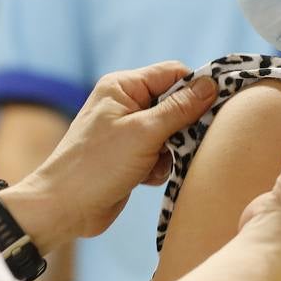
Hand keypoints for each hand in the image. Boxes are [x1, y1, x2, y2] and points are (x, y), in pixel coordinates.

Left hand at [2, 62, 216, 250]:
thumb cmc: (96, 165)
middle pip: (175, 102)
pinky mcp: (130, 155)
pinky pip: (161, 153)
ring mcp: (127, 130)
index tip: (215, 108)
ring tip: (155, 165)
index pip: (173, 73)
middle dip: (184, 126)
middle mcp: (125, 103)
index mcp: (123, 86)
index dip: (196, 88)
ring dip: (172, 151)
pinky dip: (161, 166)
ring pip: (171, 131)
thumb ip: (179, 108)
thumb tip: (210, 85)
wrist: (65, 207)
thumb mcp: (144, 132)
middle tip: (182, 143)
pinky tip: (146, 178)